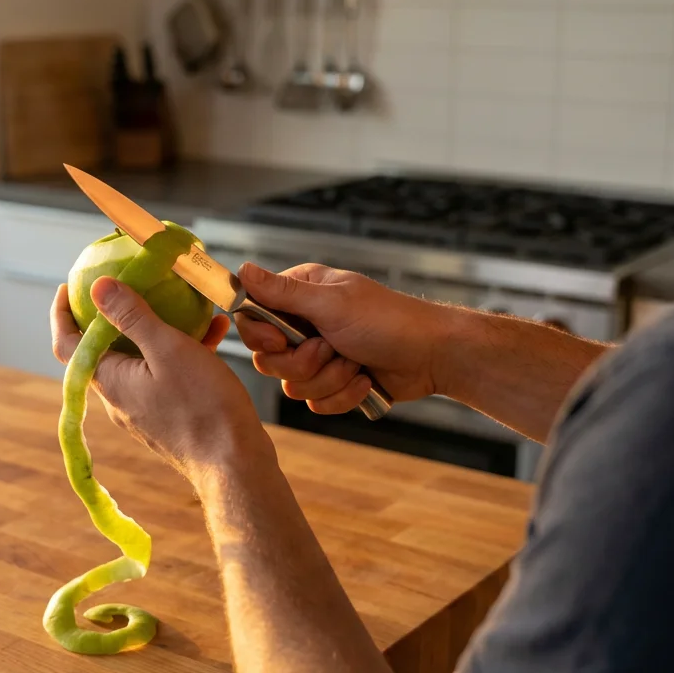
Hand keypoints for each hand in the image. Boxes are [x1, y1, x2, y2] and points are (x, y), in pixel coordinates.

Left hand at [51, 276, 271, 483]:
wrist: (236, 463)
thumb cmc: (202, 406)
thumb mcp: (167, 349)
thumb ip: (132, 315)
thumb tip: (98, 286)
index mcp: (110, 381)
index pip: (68, 345)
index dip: (63, 314)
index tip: (69, 286)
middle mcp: (121, 397)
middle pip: (104, 349)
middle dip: (114, 314)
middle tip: (128, 284)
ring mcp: (146, 407)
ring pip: (142, 358)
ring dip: (158, 327)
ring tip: (183, 301)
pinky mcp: (171, 414)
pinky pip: (168, 373)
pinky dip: (184, 350)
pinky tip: (214, 330)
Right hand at [235, 263, 459, 413]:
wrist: (432, 356)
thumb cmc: (387, 320)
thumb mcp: (331, 303)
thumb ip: (283, 293)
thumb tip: (241, 269)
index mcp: (301, 295)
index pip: (253, 318)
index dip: (261, 337)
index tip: (282, 342)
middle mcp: (304, 324)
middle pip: (268, 358)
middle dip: (303, 363)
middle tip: (331, 349)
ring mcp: (319, 356)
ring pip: (292, 385)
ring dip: (329, 380)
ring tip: (356, 364)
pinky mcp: (334, 383)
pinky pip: (315, 403)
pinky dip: (342, 396)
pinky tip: (364, 380)